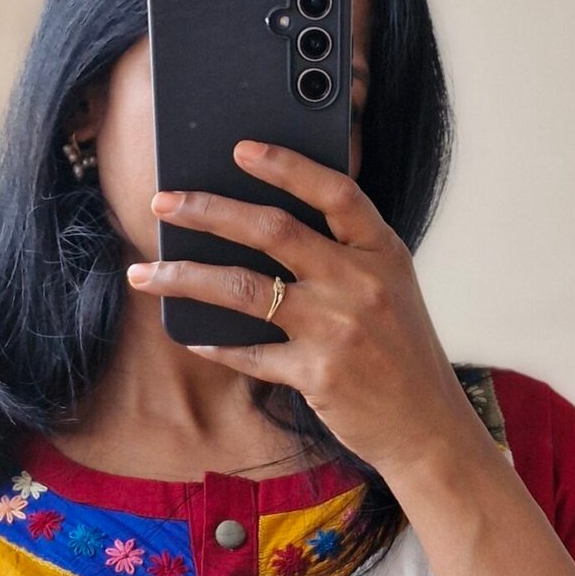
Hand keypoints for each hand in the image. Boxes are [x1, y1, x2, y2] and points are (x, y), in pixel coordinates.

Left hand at [128, 139, 477, 480]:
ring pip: (242, 288)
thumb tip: (261, 227)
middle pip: (272, 231)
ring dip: (185, 277)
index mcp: (382, 252)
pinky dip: (215, 344)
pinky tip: (191, 336)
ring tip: (146, 273)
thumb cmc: (402, 353)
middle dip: (207, 210)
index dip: (287, 165)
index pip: (334, 191)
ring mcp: (337, 329)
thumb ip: (344, 254)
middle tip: (163, 202)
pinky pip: (249, 353)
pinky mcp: (316, 374)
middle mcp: (360, 283)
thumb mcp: (391, 288)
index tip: (240, 148)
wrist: (429, 427)